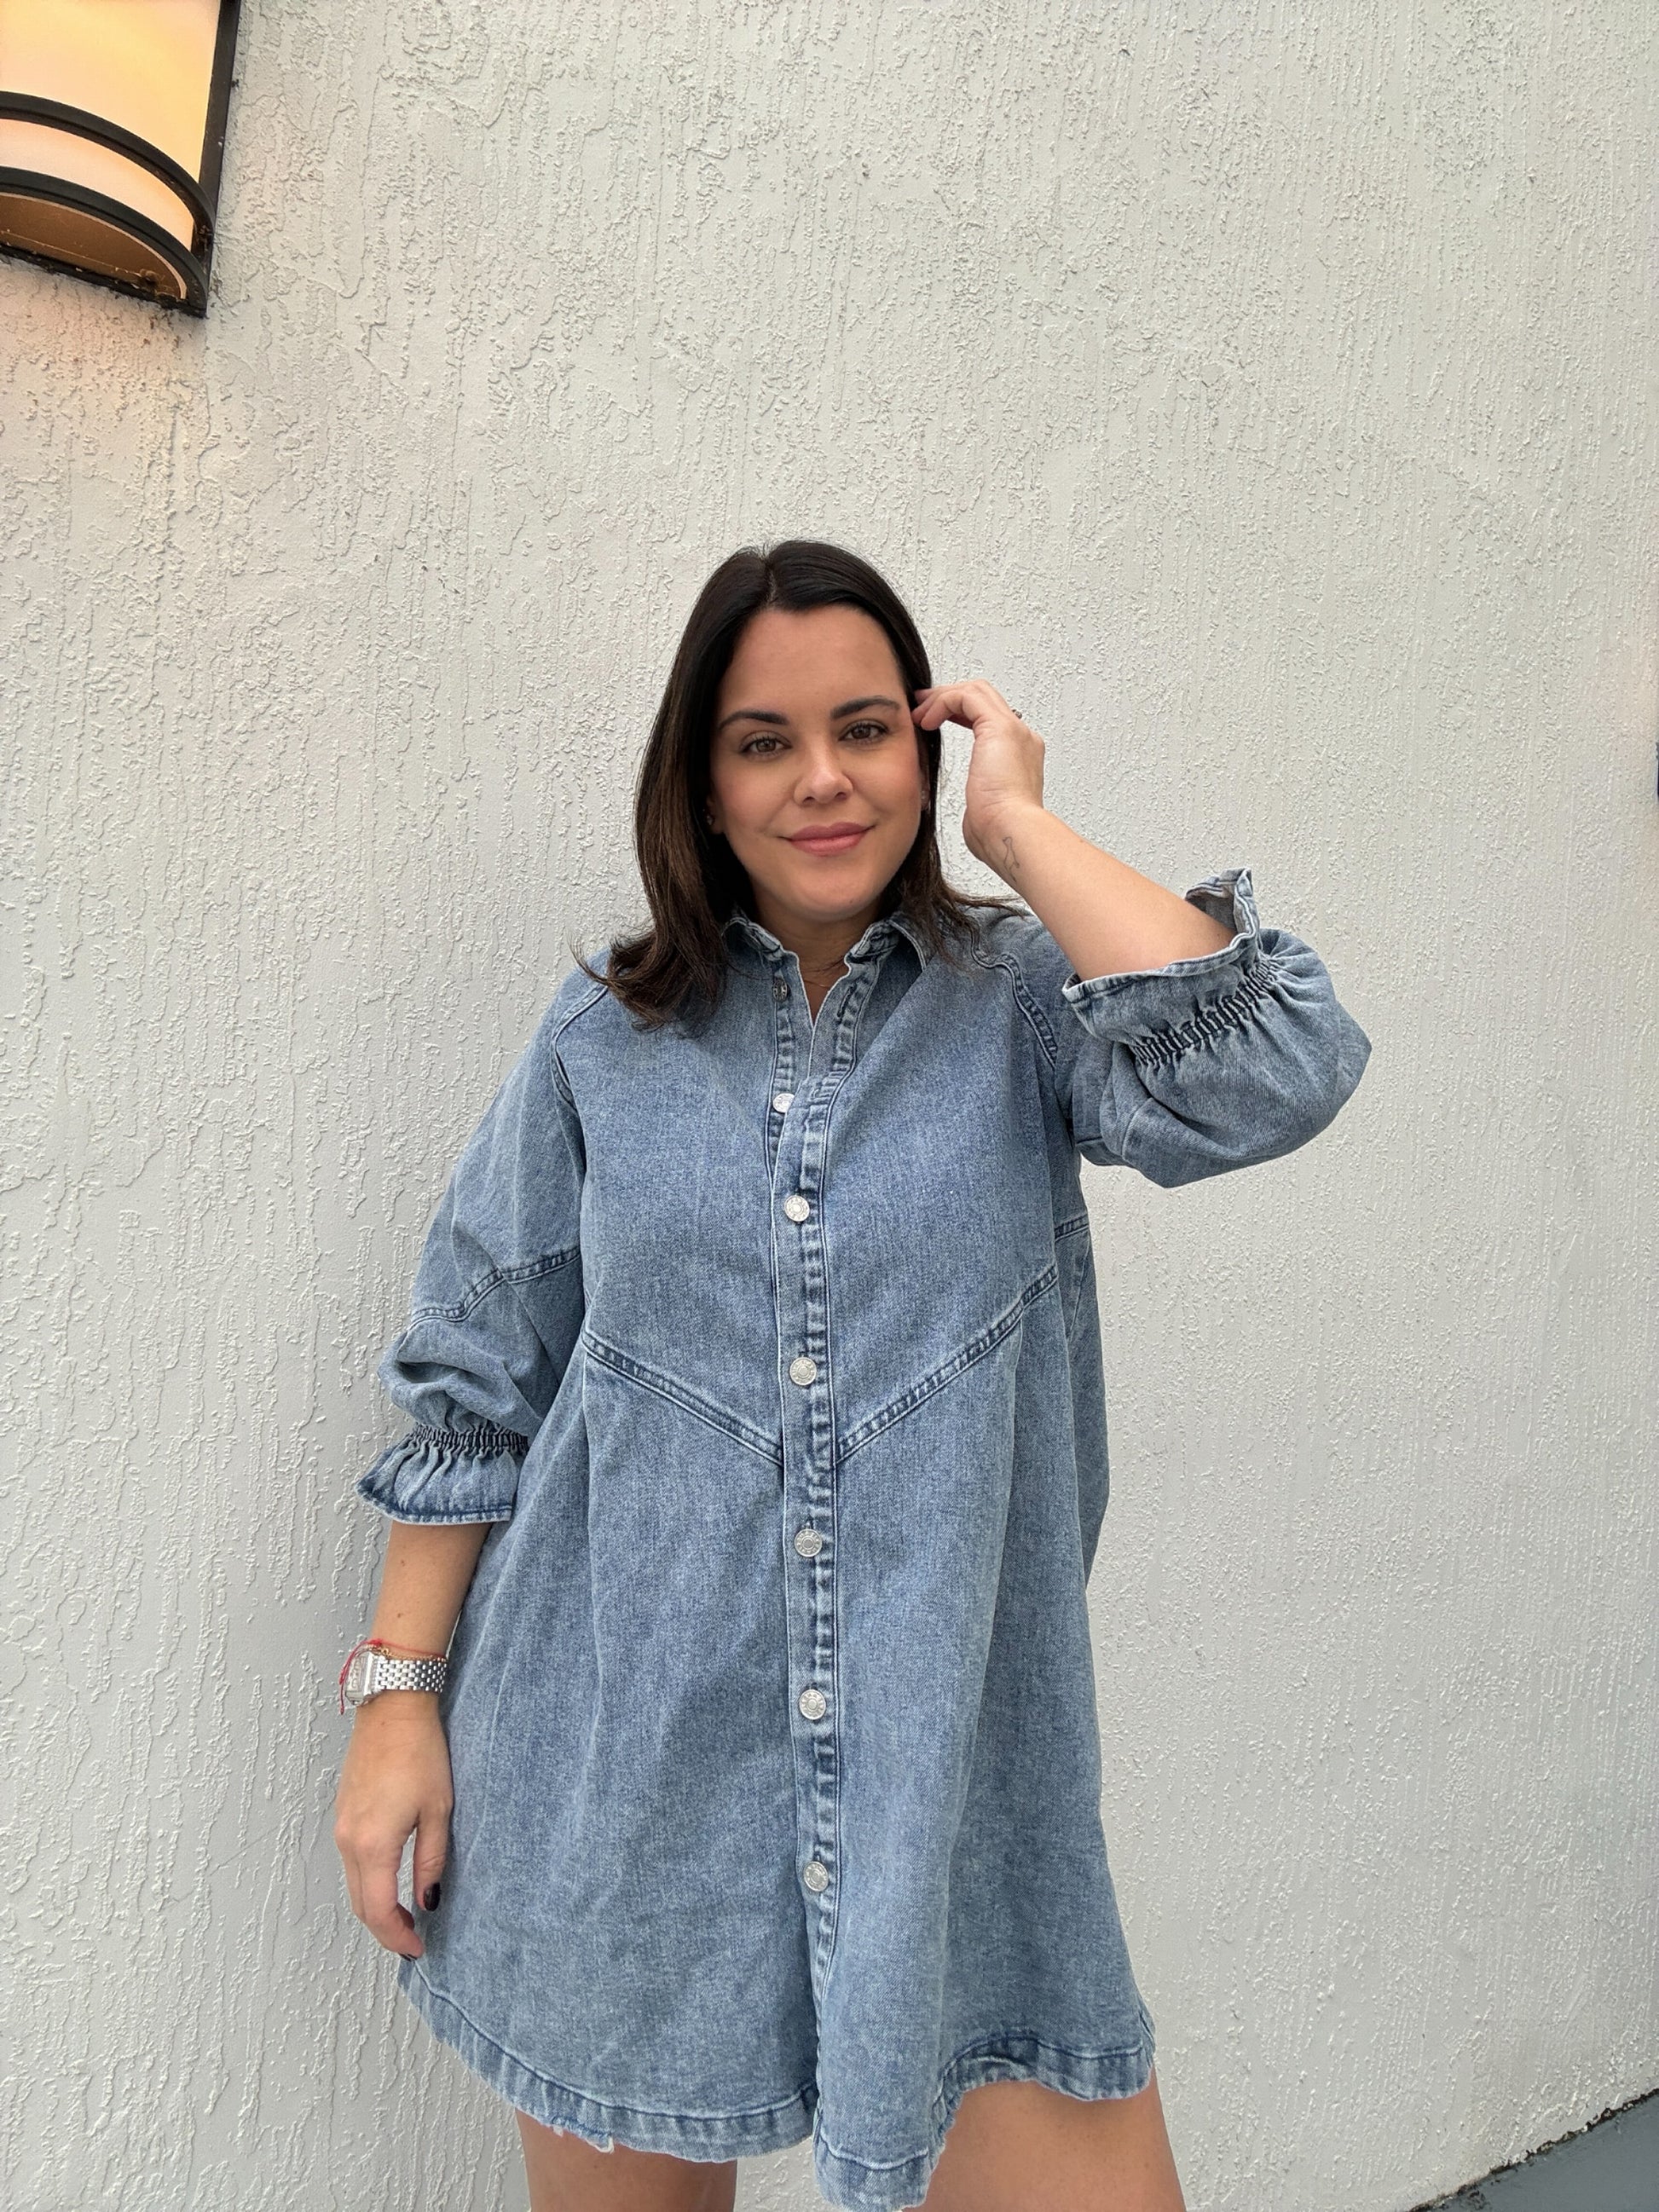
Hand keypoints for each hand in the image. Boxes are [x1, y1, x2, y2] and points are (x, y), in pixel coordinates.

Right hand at [333, 1694, 452, 1958]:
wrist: (393, 1706)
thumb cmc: (421, 1752)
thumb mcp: (439, 1810)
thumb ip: (432, 1860)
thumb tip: (429, 1900)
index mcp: (374, 1843)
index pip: (379, 1911)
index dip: (397, 1937)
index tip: (418, 1949)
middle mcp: (349, 1841)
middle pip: (361, 1904)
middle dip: (385, 1929)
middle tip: (413, 1941)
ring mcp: (342, 1826)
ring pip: (354, 1885)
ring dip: (375, 1908)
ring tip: (406, 1917)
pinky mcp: (343, 1813)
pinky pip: (351, 1862)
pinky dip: (368, 1883)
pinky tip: (390, 1883)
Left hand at [910, 678, 1045, 877]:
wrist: (1011, 834)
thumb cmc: (998, 832)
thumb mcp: (983, 812)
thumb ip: (980, 801)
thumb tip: (974, 812)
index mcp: (1020, 756)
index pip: (989, 718)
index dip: (958, 713)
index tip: (931, 720)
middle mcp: (1021, 738)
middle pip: (984, 696)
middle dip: (948, 697)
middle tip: (921, 707)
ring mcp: (1013, 730)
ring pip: (976, 690)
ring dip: (943, 697)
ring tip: (920, 714)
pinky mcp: (999, 728)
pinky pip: (966, 697)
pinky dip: (943, 702)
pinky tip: (927, 720)